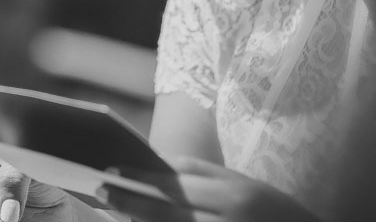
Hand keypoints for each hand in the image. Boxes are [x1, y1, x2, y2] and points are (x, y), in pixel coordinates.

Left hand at [97, 157, 319, 221]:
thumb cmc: (274, 214)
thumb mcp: (245, 185)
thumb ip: (202, 173)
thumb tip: (157, 161)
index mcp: (237, 195)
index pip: (178, 184)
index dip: (141, 178)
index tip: (111, 169)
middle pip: (169, 212)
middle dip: (131, 201)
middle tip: (101, 189)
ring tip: (117, 211)